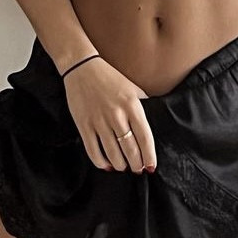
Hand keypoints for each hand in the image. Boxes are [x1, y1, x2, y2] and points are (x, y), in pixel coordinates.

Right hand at [62, 57, 157, 173]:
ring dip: (120, 165)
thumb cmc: (110, 78)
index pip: (145, 138)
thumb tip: (155, 119)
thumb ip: (144, 104)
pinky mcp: (84, 126)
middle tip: (138, 169)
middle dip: (136, 164)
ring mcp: (99, 122)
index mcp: (132, 106)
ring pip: (113, 154)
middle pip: (130, 149)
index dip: (149, 156)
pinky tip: (106, 165)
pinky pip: (93, 151)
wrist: (82, 68)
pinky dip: (101, 162)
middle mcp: (117, 116)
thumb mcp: (133, 88)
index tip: (151, 167)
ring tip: (124, 167)